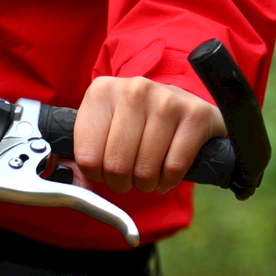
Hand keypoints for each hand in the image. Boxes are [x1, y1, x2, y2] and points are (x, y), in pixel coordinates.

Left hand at [72, 76, 226, 193]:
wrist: (186, 105)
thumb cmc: (137, 122)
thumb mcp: (104, 127)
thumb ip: (83, 157)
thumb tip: (79, 185)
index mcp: (102, 91)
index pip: (87, 156)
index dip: (96, 174)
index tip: (104, 171)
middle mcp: (133, 90)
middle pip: (116, 164)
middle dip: (121, 183)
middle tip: (127, 179)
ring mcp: (166, 100)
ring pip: (145, 169)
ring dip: (145, 183)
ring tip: (147, 176)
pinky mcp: (196, 115)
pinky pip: (174, 167)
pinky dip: (169, 180)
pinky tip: (166, 175)